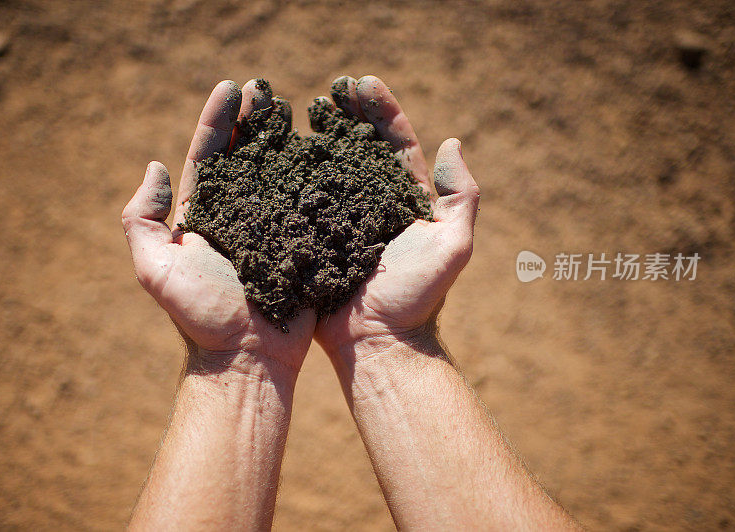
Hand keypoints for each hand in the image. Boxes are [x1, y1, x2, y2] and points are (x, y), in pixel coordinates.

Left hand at [122, 80, 314, 371]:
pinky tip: (325, 151)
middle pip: (245, 158)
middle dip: (253, 122)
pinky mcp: (300, 244)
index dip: (217, 121)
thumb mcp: (155, 269)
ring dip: (285, 141)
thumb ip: (141, 219)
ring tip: (294, 110)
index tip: (231, 89)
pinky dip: (316, 176)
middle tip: (265, 91)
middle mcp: (237, 218)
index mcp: (203, 217)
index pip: (208, 157)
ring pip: (279, 175)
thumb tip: (155, 167)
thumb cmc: (202, 317)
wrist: (249, 358)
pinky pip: (309, 204)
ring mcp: (272, 230)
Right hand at [315, 75, 479, 358]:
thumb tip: (452, 143)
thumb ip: (459, 197)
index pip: (396, 144)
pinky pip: (301, 201)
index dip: (382, 110)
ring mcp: (341, 222)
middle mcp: (373, 206)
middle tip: (331, 88)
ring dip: (315, 138)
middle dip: (346, 115)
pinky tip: (275, 153)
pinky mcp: (314, 239)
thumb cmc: (416, 298)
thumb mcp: (452, 246)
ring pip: (327, 170)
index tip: (363, 82)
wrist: (377, 343)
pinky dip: (290, 176)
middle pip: (360, 149)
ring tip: (298, 110)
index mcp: (407, 202)